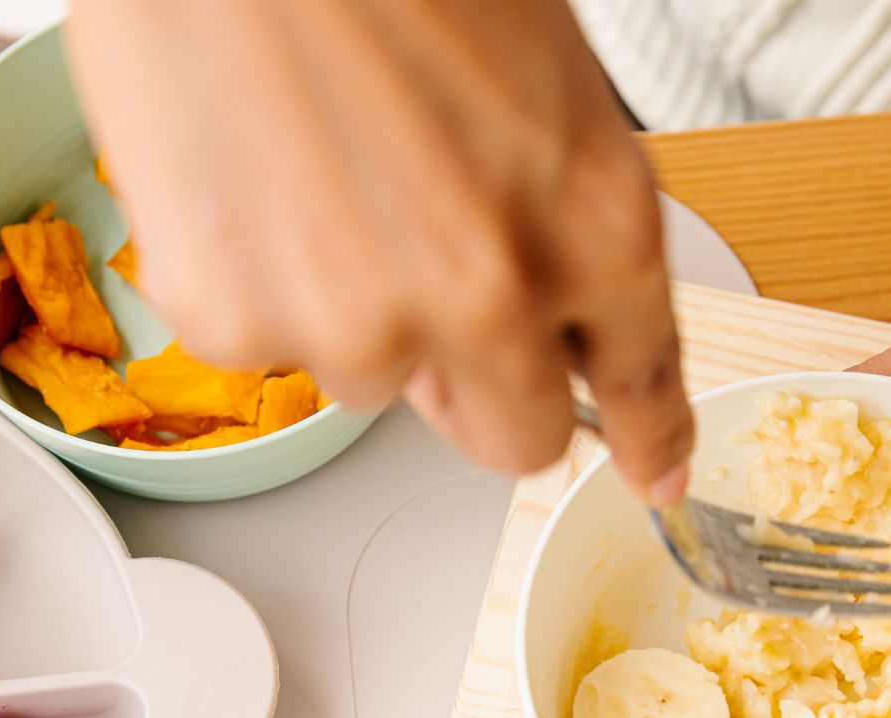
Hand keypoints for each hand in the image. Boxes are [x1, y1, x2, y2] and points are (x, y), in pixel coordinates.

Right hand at [66, 0, 692, 501]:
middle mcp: (490, 295)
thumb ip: (557, 212)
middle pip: (515, 437)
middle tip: (434, 302)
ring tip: (318, 175)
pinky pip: (264, 345)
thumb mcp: (539, 71)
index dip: (650, 437)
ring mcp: (356, 322)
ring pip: (372, 382)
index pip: (646, 382)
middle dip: (484, 387)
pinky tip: (249, 177)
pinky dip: (255, 283)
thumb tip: (536, 306)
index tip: (653, 473)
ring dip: (357, 313)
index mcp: (594, 218)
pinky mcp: (237, 324)